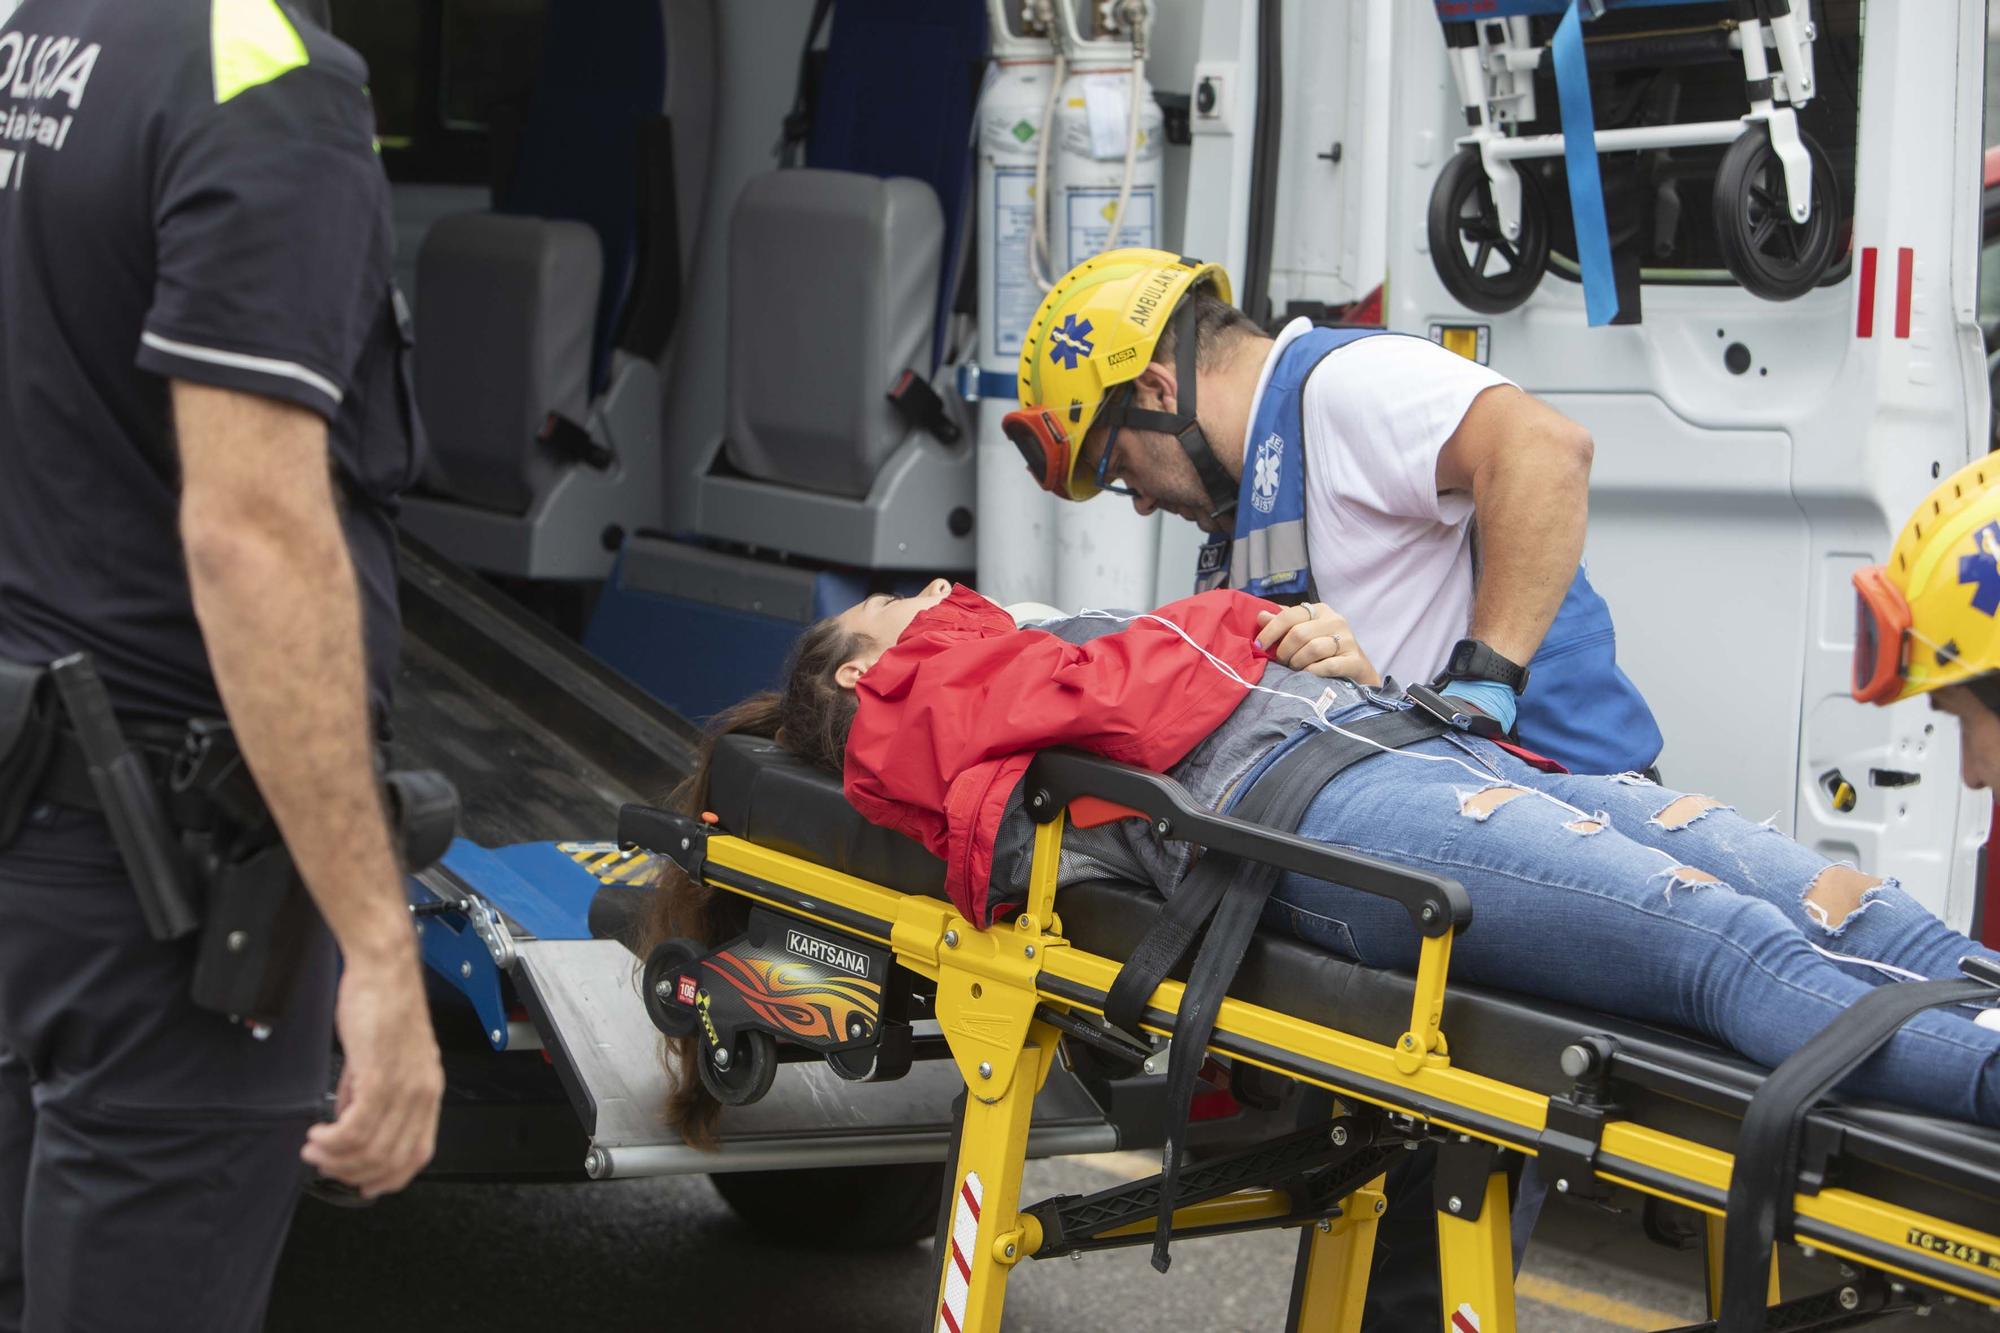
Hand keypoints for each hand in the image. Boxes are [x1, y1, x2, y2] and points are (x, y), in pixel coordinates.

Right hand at [301, 946, 443, 1197]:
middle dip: (354, 1174)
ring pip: (371, 1149)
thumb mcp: (383, 1056)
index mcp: (428, 1090)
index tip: (363, 1185)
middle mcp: (422, 1093)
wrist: (385, 969)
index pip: (418, 1154)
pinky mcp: (380, 1076)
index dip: (389, 1178)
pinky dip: (332, 1141)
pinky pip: (356, 1128)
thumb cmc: (385, 1001)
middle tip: (325, 1167)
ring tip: (313, 1150)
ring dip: (335, 1158)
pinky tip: (316, 1135)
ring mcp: (403, 1087)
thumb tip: (347, 1121)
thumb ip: (367, 1092)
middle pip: (392, 1160)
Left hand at [1254, 602, 1382, 685]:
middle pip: (1299, 634)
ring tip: (1295, 668)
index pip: (1289, 616)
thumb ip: (1282, 624)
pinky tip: (1309, 675)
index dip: (1270, 631)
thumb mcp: (1303, 633)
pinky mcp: (1355, 660)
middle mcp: (1335, 620)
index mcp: (1320, 610)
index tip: (1258, 646)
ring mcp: (1348, 640)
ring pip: (1313, 649)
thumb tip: (1261, 616)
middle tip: (1282, 662)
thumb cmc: (1323, 650)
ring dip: (1298, 662)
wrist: (1356, 670)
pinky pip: (1328, 666)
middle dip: (1284, 652)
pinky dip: (1313, 671)